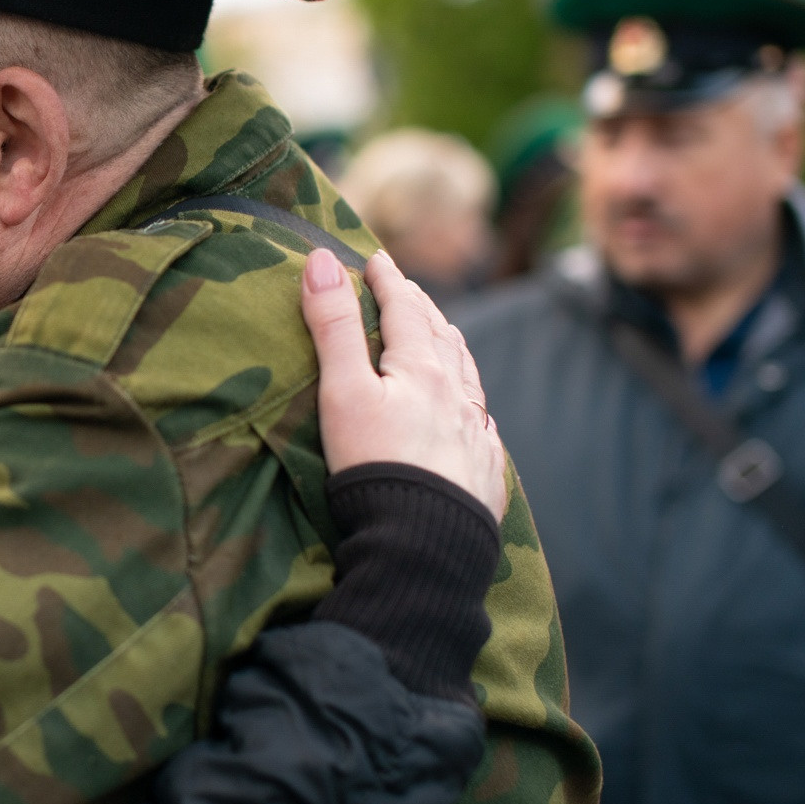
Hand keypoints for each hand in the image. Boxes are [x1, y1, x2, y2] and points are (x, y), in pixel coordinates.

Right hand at [301, 249, 506, 521]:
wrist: (423, 544)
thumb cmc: (374, 465)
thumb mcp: (342, 390)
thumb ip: (332, 326)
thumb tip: (321, 260)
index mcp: (422, 369)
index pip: (404, 310)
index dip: (387, 281)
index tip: (376, 259)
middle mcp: (456, 394)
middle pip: (441, 336)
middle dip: (421, 308)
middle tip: (406, 290)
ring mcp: (475, 433)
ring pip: (467, 375)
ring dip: (451, 347)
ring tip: (443, 335)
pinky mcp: (483, 470)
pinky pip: (481, 423)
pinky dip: (471, 401)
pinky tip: (471, 411)